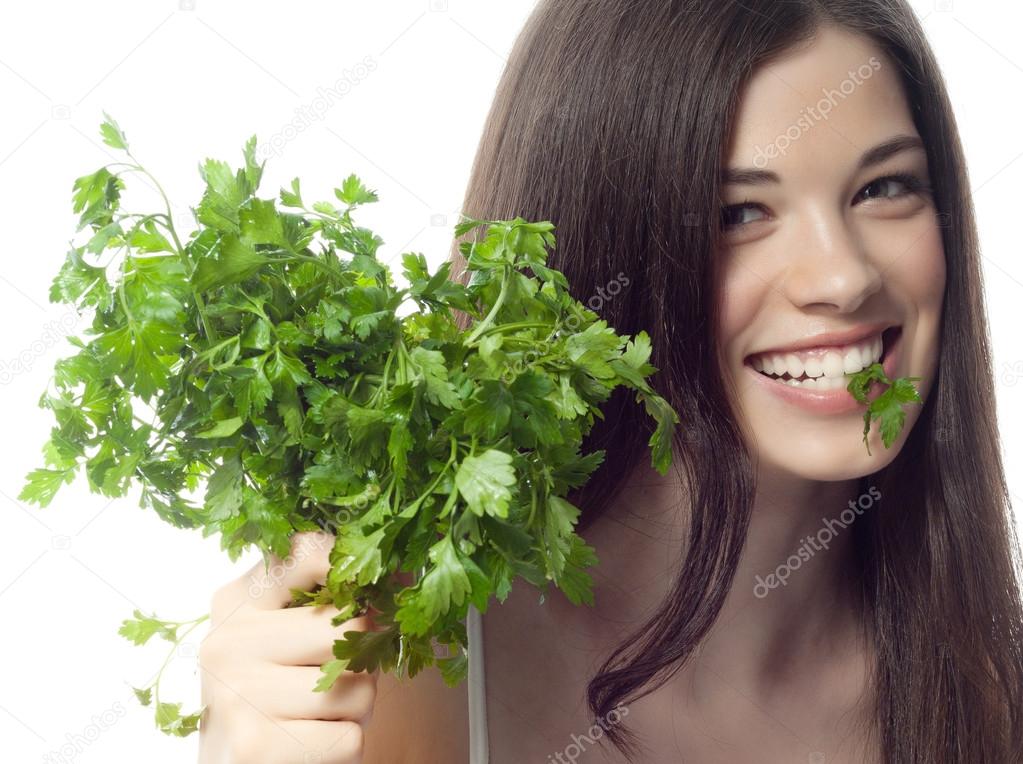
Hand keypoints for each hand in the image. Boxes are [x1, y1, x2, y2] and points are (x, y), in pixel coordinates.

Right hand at [197, 531, 378, 763]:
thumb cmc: (272, 697)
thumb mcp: (283, 637)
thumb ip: (326, 602)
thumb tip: (402, 581)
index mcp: (237, 602)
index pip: (308, 553)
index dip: (362, 571)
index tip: (386, 592)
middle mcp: (229, 641)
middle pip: (348, 626)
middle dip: (364, 661)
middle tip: (340, 681)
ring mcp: (238, 695)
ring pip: (357, 688)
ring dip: (356, 711)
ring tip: (319, 717)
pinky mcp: (255, 749)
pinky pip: (349, 738)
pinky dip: (344, 748)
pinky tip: (310, 747)